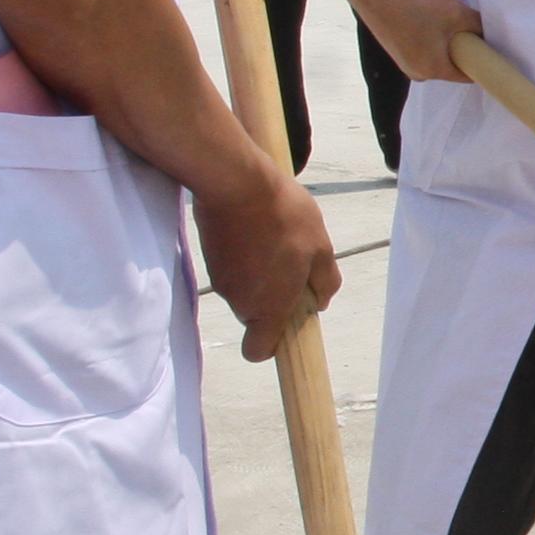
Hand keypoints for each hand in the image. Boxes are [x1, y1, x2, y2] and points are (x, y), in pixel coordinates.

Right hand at [195, 156, 339, 360]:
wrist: (237, 183)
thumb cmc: (284, 218)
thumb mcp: (320, 248)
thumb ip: (324, 282)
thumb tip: (320, 303)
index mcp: (269, 308)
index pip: (258, 351)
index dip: (272, 344)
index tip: (289, 321)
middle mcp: (240, 302)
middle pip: (256, 316)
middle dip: (273, 298)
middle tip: (292, 263)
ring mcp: (221, 281)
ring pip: (245, 290)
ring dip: (261, 274)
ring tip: (275, 238)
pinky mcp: (210, 259)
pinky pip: (233, 269)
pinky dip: (244, 257)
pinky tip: (257, 230)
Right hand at [352, 0, 483, 81]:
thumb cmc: (416, 5)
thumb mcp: (456, 13)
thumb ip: (478, 26)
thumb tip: (489, 34)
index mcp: (433, 71)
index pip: (468, 75)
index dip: (482, 63)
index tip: (491, 48)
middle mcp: (418, 74)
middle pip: (452, 66)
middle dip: (464, 50)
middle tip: (471, 28)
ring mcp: (404, 63)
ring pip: (437, 56)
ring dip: (447, 42)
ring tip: (449, 21)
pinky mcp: (396, 51)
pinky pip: (423, 49)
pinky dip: (431, 38)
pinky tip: (430, 19)